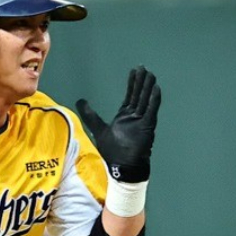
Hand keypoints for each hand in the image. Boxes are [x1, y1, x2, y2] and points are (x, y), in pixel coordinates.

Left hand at [75, 66, 161, 182]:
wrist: (123, 168)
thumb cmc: (112, 152)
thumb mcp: (98, 129)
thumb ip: (89, 115)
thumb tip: (80, 101)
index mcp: (125, 116)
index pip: (130, 96)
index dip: (132, 84)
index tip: (134, 72)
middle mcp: (135, 117)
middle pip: (139, 95)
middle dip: (141, 82)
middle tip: (144, 68)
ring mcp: (142, 122)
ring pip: (146, 100)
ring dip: (148, 88)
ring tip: (151, 74)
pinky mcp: (147, 127)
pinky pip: (151, 111)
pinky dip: (154, 101)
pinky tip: (156, 89)